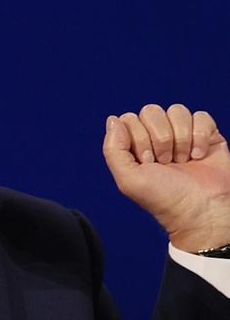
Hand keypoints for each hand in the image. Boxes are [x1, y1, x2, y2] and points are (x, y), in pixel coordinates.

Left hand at [103, 104, 229, 252]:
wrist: (201, 210)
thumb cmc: (164, 199)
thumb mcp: (128, 179)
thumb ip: (112, 149)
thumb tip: (113, 119)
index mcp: (135, 145)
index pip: (128, 119)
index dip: (138, 138)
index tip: (147, 162)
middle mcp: (156, 136)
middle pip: (151, 111)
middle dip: (159, 138)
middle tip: (165, 162)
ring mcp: (182, 134)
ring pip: (176, 110)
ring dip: (181, 138)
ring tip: (183, 160)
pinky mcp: (206, 134)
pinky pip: (200, 116)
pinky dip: (200, 136)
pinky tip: (199, 156)